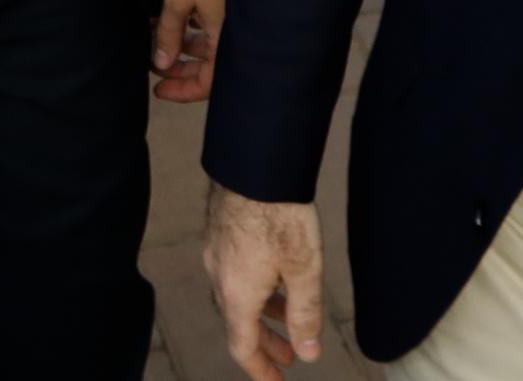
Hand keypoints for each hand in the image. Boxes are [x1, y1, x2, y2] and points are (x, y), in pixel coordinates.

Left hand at [154, 0, 229, 102]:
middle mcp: (230, 27)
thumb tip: (162, 64)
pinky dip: (185, 26)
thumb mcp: (175, 0)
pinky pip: (203, 22)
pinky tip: (164, 20)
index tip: (160, 89)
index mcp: (225, 34)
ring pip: (204, 42)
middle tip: (155, 70)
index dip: (184, 90)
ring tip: (155, 40)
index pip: (210, 79)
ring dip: (180, 45)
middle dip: (180, 69)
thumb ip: (169, 35)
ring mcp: (225, 11)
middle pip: (208, 64)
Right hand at [203, 184, 326, 377]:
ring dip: (261, 314)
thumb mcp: (304, 271)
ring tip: (288, 316)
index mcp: (237, 294)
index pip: (242, 347)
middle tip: (288, 358)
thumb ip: (305, 316)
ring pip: (236, 296)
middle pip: (238, 323)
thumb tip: (307, 354)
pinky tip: (274, 277)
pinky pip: (234, 274)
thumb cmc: (280, 214)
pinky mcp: (219, 231)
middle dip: (264, 343)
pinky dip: (254, 289)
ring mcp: (215, 253)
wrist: (254, 162)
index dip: (259, 370)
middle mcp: (219, 277)